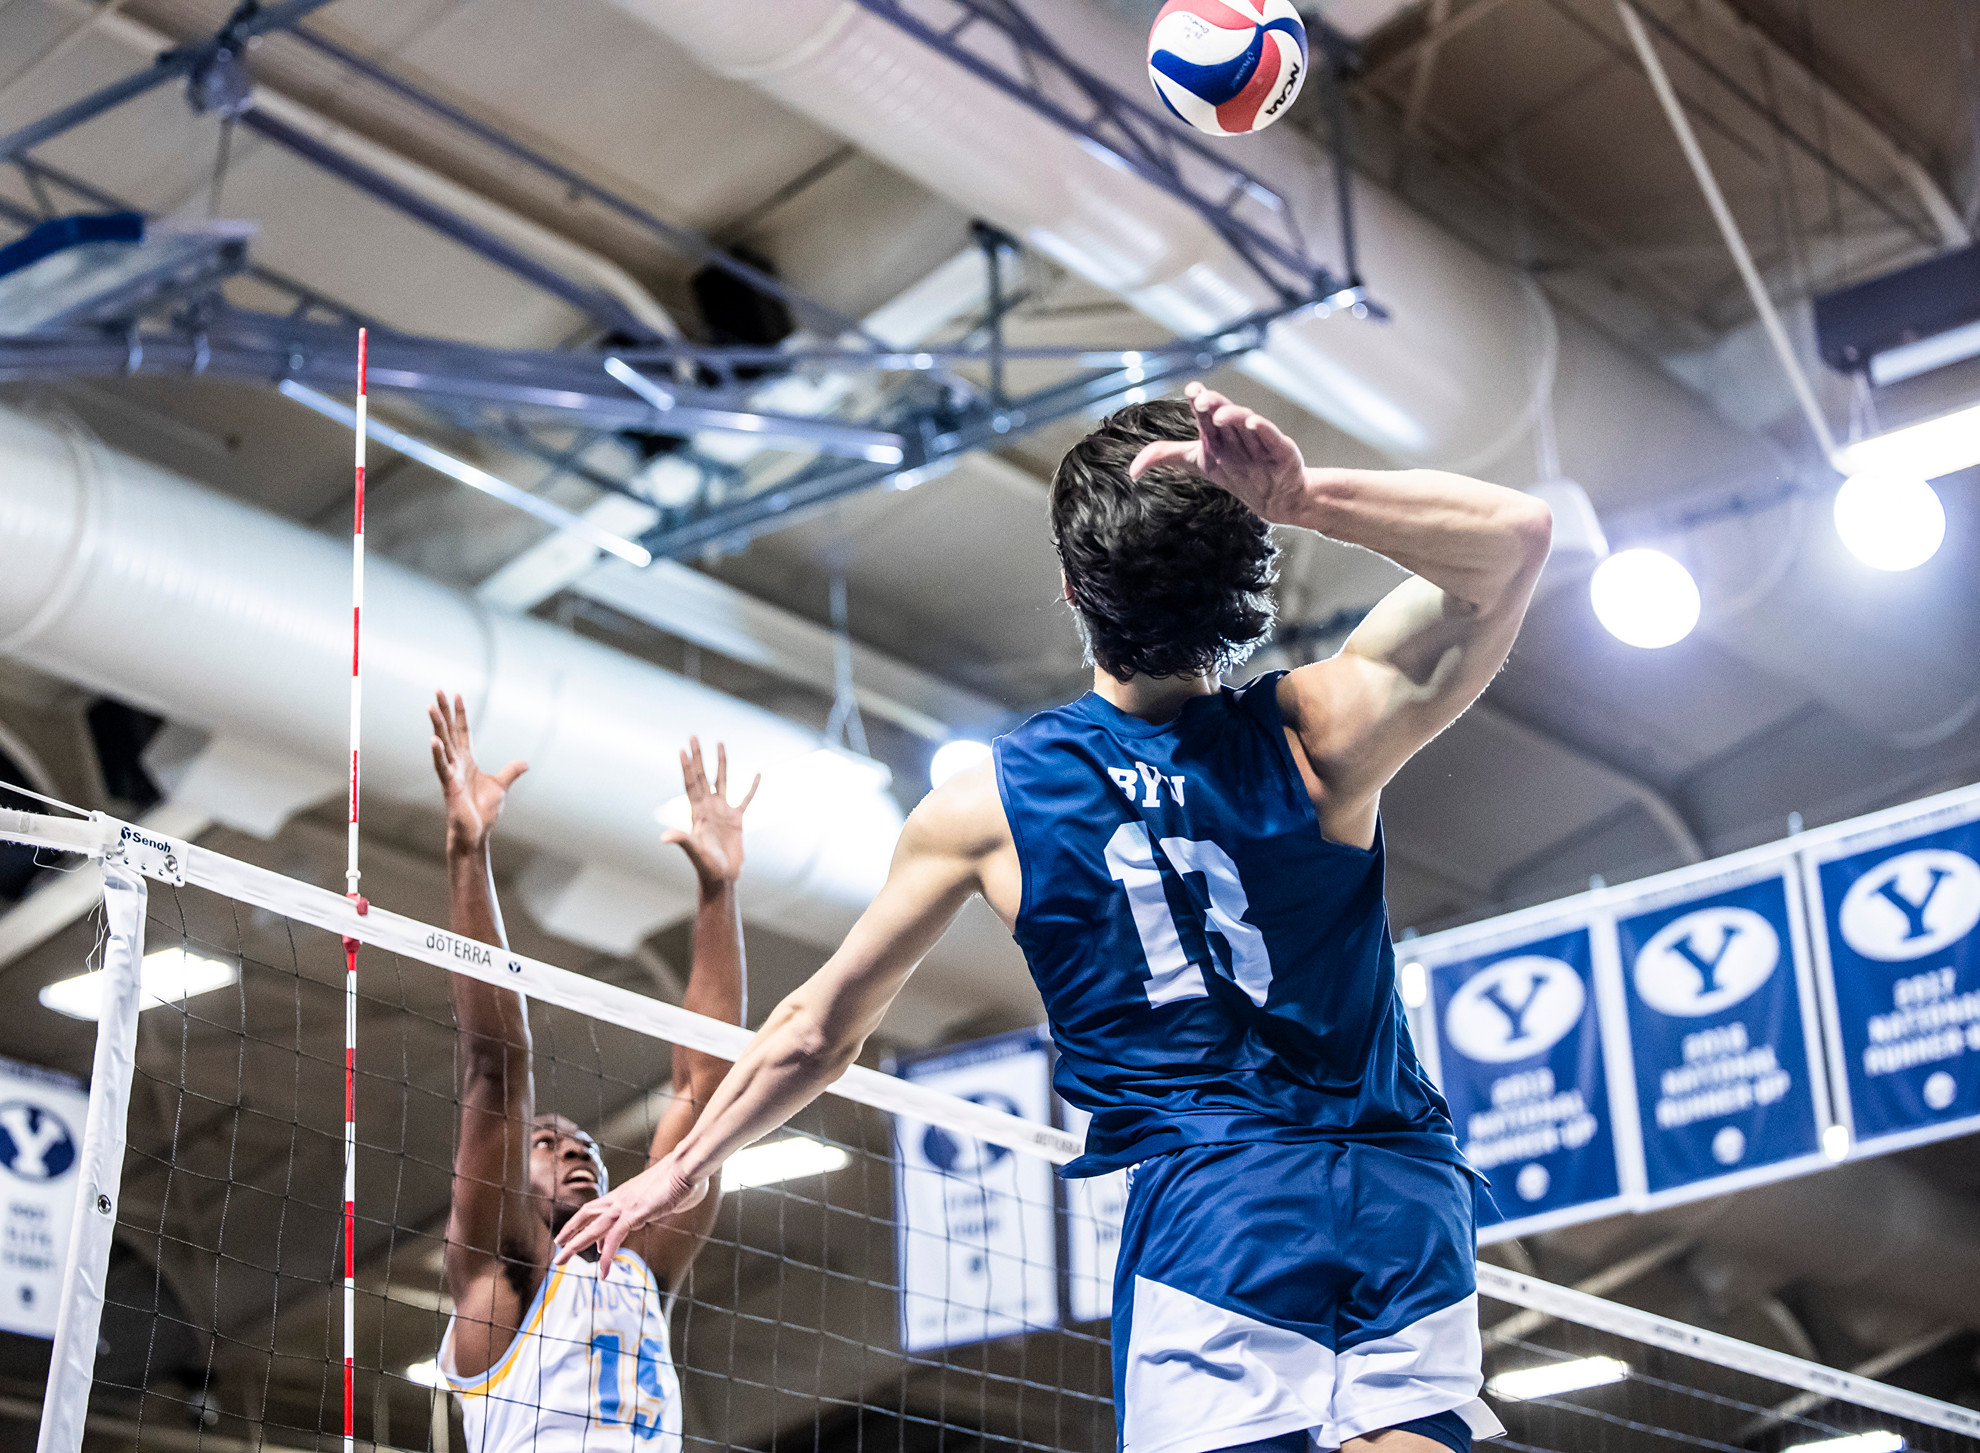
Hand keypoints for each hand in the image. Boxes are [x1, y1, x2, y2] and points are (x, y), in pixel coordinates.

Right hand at [428, 691, 526, 852]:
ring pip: (443, 745)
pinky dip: (438, 754)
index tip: (457, 693)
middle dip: (443, 711)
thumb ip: (510, 772)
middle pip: (449, 731)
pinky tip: (434, 739)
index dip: (459, 713)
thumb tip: (525, 763)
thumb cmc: (483, 812)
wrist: (476, 834)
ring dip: (436, 726)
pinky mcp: (449, 787)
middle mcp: (457, 764)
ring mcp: (451, 774)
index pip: (462, 732)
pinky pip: (442, 767)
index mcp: (467, 762)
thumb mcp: (500, 787)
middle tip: (438, 689)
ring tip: (430, 707)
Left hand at [554, 1153, 708, 1274]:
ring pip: (592, 1228)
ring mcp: (625, 1206)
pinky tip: (603, 1272)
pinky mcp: (634, 1214)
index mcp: (625, 1193)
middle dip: (569, 1232)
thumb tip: (671, 1202)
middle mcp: (619, 1198)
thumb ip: (660, 1201)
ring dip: (574, 1245)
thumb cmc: (683, 1176)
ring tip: (560, 1261)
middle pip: (586, 1215)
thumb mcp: (665, 1195)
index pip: (596, 1207)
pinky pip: (614, 1239)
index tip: (572, 1234)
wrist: (687, 1166)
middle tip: (557, 1247)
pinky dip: (606, 1257)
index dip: (581, 1221)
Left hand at [663, 737, 758, 892]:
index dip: (687, 767)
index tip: (683, 750)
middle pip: (703, 776)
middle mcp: (708, 808)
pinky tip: (757, 774)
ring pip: (722, 781)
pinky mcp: (737, 821)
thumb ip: (682, 841)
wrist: (722, 878)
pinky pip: (746, 799)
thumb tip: (664, 837)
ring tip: (720, 744)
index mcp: (697, 813)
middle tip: (694, 737)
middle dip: (699, 757)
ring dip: (721, 763)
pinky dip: (752, 787)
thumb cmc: (706, 867)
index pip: (691, 784)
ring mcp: (723, 812)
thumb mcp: (694, 852)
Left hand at [1129, 382, 1306, 524]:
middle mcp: (1237, 432)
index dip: (1199, 399)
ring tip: (1219, 414)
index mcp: (1217, 431)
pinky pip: (1272, 438)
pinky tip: (1253, 424)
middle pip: (1224, 413)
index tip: (1191, 390)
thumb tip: (1131, 470)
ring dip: (1234, 416)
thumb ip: (1165, 456)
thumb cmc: (1235, 471)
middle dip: (1213, 404)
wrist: (1274, 497)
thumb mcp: (1197, 462)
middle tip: (1199, 399)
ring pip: (1245, 423)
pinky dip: (1264, 430)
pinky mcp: (1280, 451)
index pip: (1205, 411)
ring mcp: (1259, 441)